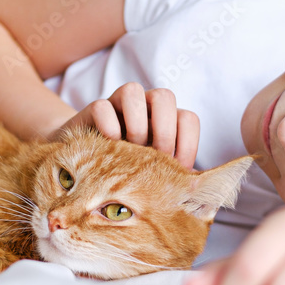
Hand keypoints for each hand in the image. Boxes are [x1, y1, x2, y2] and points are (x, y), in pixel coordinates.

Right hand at [51, 82, 199, 168]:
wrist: (87, 166)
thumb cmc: (129, 172)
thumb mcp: (154, 175)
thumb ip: (173, 177)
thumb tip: (197, 195)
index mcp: (165, 122)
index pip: (187, 119)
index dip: (187, 144)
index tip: (177, 169)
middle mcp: (144, 108)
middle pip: (164, 97)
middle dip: (163, 133)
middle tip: (155, 159)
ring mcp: (117, 106)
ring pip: (132, 90)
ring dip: (135, 125)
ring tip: (130, 150)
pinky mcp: (92, 112)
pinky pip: (101, 106)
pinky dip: (107, 127)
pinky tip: (108, 148)